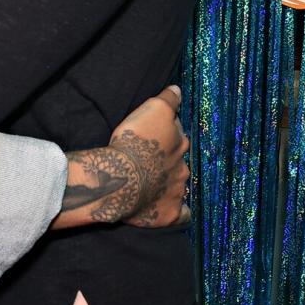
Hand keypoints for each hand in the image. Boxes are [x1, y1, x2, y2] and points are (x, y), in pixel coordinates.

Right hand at [110, 85, 189, 227]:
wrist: (122, 176)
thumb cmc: (135, 141)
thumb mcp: (153, 109)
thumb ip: (168, 100)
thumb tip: (178, 90)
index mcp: (179, 143)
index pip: (178, 137)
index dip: (166, 137)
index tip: (153, 138)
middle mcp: (182, 168)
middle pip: (179, 162)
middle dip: (169, 163)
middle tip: (150, 163)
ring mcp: (177, 192)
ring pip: (179, 186)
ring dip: (169, 184)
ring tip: (153, 185)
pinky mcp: (168, 214)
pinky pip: (180, 214)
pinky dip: (178, 212)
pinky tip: (171, 210)